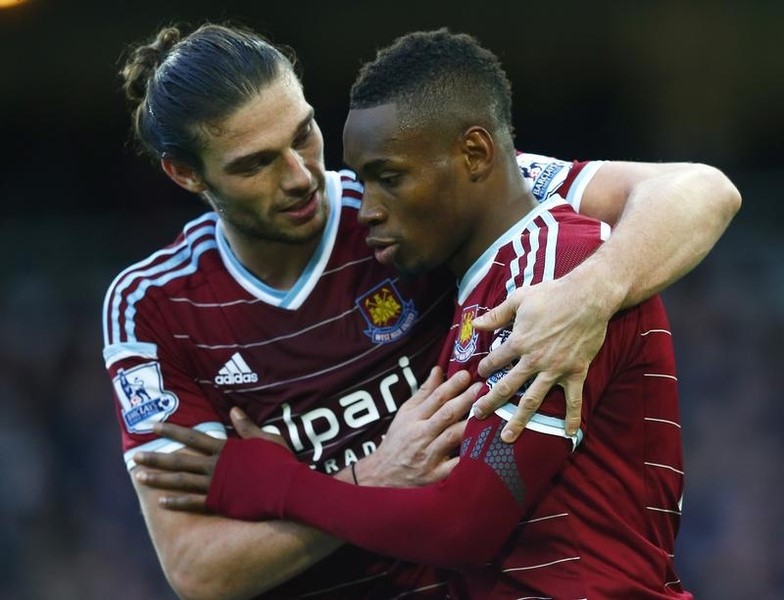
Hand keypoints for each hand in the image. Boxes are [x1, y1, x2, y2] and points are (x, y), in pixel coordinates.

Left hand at [133, 408, 284, 511]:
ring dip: (158, 480)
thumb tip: (233, 410)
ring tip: (139, 478)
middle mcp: (215, 466)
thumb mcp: (265, 438)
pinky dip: (177, 503)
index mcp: (225, 449)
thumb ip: (247, 426)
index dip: (171, 431)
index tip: (153, 425)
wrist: (287, 489)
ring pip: (180, 482)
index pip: (192, 437)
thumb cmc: (280, 462)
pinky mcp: (219, 503)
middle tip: (135, 457)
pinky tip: (161, 502)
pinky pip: (193, 504)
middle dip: (155, 458)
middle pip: (179, 460)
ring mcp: (215, 486)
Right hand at [358, 367, 481, 486]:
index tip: (466, 375)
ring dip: (469, 424)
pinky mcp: (434, 475)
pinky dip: (466, 458)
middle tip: (482, 388)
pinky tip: (482, 450)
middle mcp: (421, 435)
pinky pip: (453, 466)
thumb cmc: (398, 440)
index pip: (436, 398)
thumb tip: (439, 370)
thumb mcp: (406, 414)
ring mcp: (428, 456)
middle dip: (465, 399)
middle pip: (446, 414)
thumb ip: (424, 393)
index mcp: (414, 418)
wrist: (382, 475)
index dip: (452, 385)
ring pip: (452, 437)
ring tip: (486, 413)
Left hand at [471, 276, 609, 440]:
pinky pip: (573, 400)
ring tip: (507, 437)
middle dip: (489, 402)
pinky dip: (571, 418)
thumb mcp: (519, 299)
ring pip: (532, 400)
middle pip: (506, 386)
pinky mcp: (575, 372)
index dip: (484, 368)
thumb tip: (476, 324)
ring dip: (518, 420)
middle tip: (476, 415)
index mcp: (518, 342)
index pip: (495, 361)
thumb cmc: (552, 294)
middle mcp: (533, 360)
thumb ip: (497, 314)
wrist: (588, 297)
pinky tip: (568, 434)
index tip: (480, 375)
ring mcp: (555, 370)